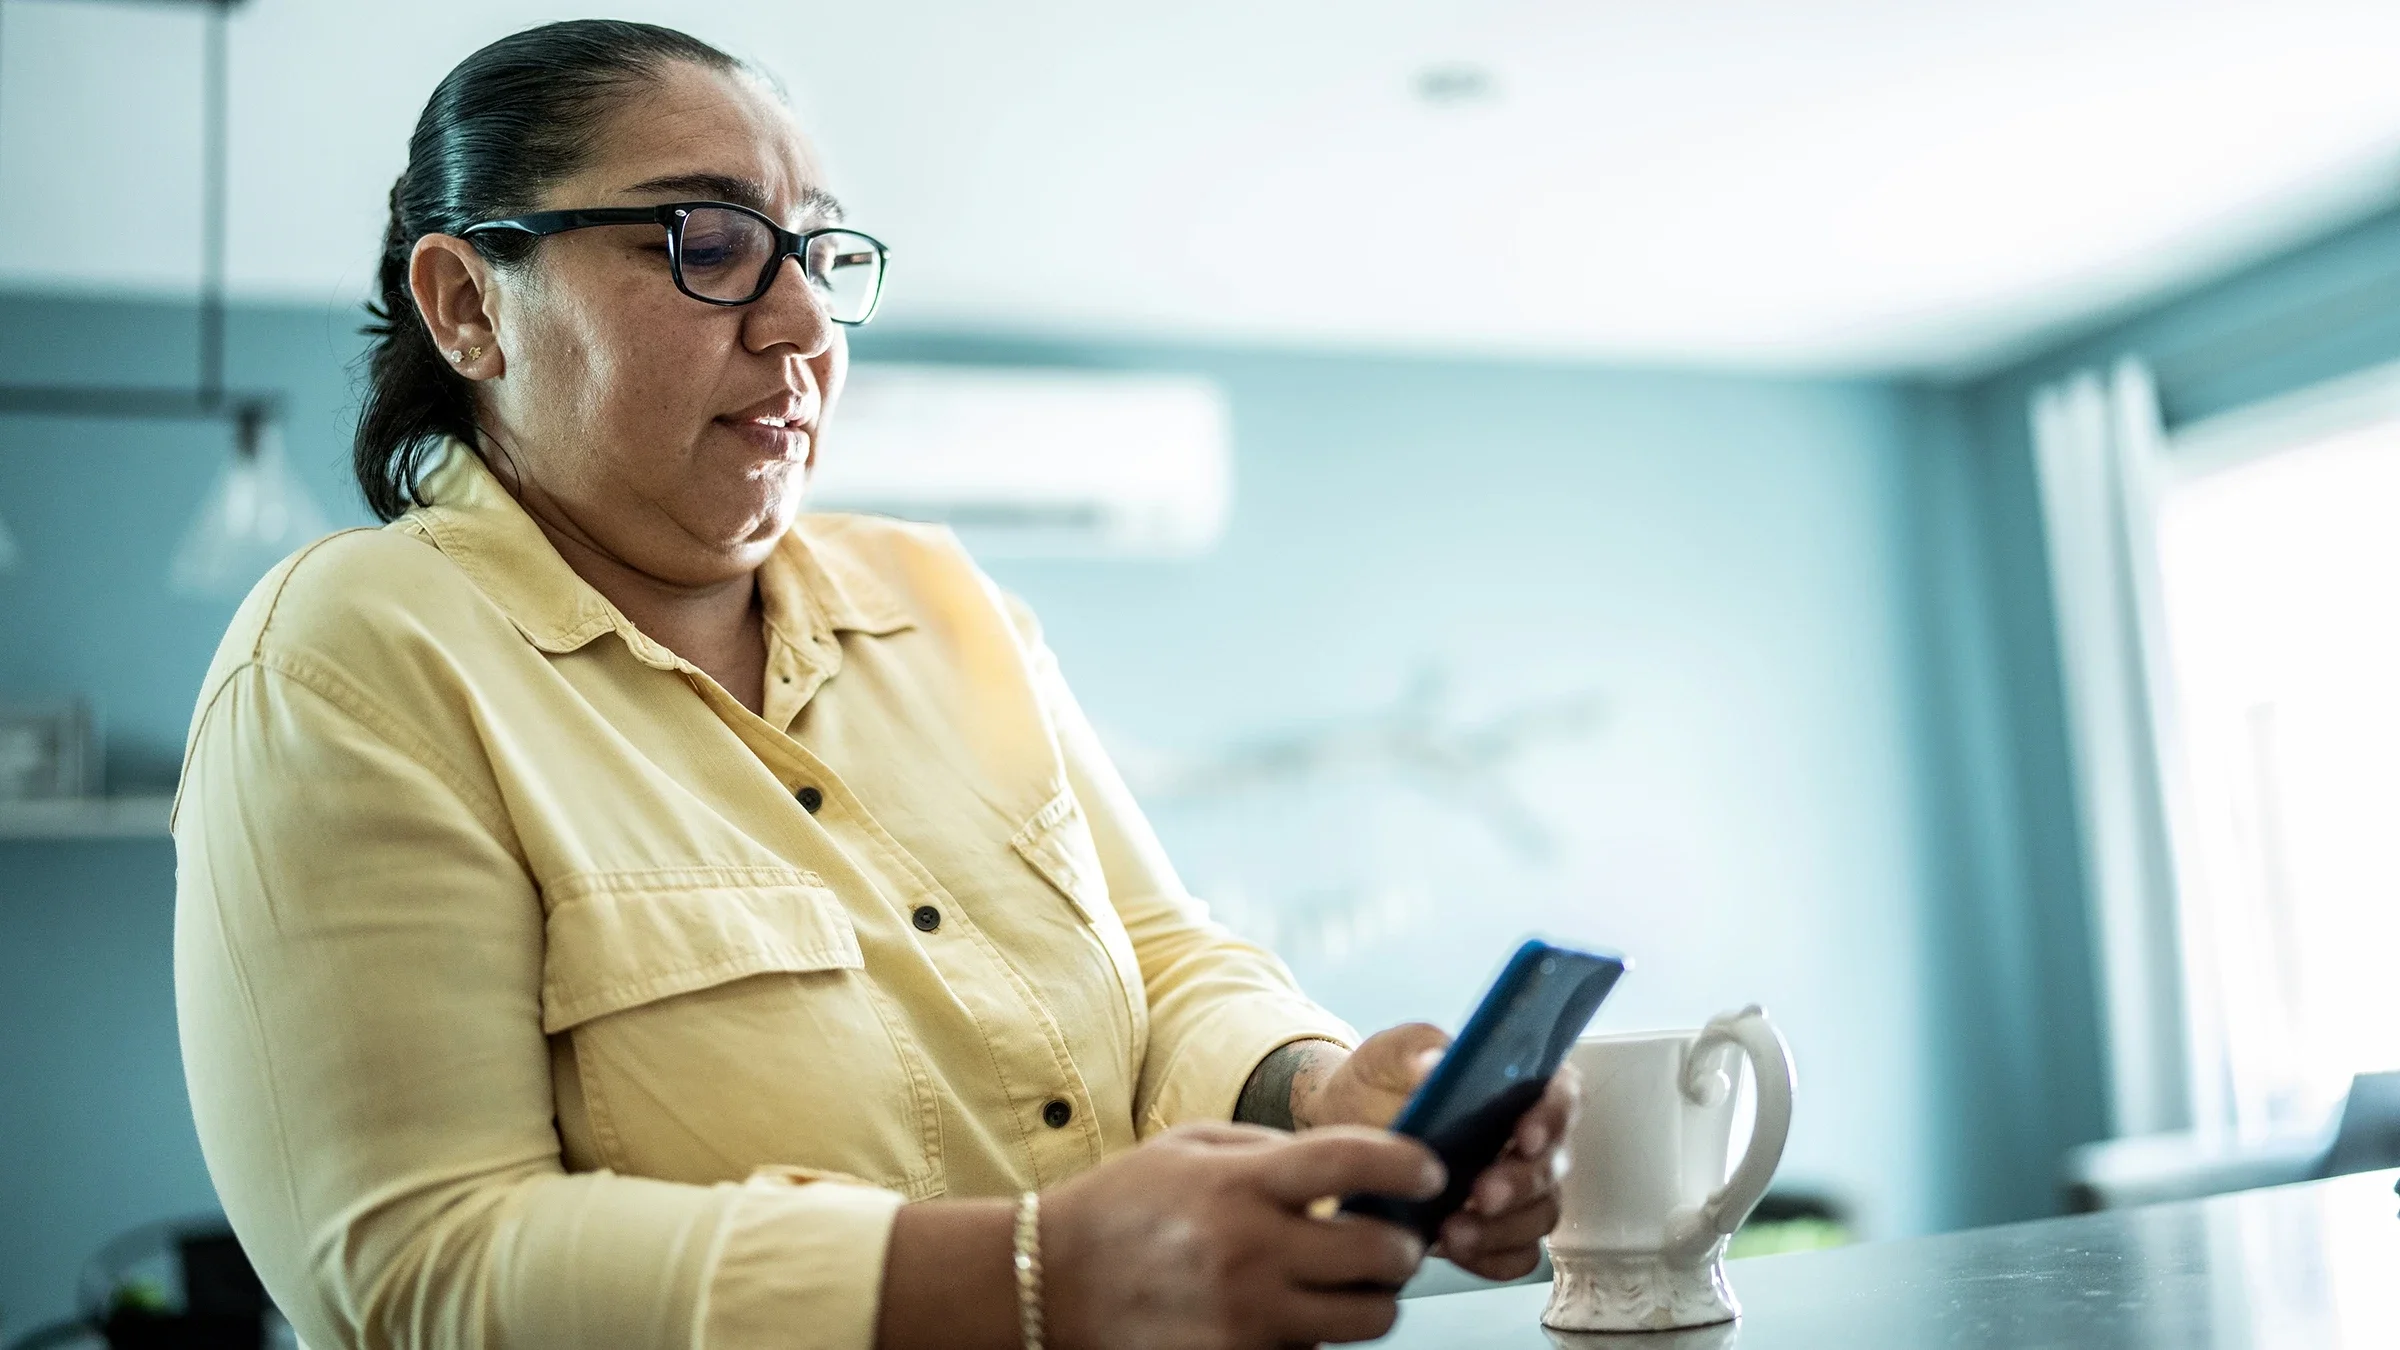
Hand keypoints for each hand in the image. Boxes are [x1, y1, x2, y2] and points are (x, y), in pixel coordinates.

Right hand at [1040, 1122, 1443, 1349]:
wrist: (1049, 1282)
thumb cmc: (1123, 1205)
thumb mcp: (1191, 1146)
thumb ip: (1271, 1148)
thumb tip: (1351, 1165)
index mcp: (1240, 1183)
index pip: (1354, 1162)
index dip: (1409, 1164)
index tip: (1429, 1170)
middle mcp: (1250, 1251)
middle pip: (1381, 1256)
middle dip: (1402, 1248)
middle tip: (1395, 1241)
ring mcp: (1245, 1318)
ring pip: (1365, 1320)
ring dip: (1373, 1301)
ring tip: (1353, 1284)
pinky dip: (1317, 1337)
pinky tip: (1294, 1313)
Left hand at [1295, 1023, 1580, 1282]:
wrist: (1344, 1132)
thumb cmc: (1377, 1087)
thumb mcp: (1386, 1055)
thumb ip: (1414, 1049)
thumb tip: (1435, 1064)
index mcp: (1518, 1086)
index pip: (1561, 1095)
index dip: (1552, 1116)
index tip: (1524, 1134)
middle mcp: (1528, 1140)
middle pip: (1552, 1164)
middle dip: (1520, 1182)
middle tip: (1483, 1193)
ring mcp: (1518, 1191)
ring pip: (1540, 1215)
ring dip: (1502, 1228)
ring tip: (1453, 1231)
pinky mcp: (1498, 1233)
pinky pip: (1517, 1255)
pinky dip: (1493, 1258)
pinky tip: (1457, 1250)